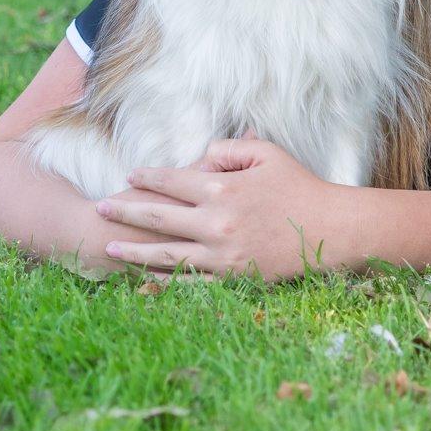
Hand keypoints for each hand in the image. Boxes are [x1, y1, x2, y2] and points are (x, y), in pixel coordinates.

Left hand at [94, 138, 358, 280]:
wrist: (330, 230)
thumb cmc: (299, 187)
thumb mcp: (267, 154)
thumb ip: (230, 149)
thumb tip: (203, 155)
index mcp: (223, 189)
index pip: (173, 181)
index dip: (148, 177)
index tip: (129, 175)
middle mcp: (216, 223)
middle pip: (159, 216)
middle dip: (126, 211)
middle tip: (100, 208)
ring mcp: (221, 255)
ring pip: (166, 254)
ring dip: (134, 251)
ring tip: (110, 248)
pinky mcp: (232, 278)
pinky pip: (190, 281)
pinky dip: (164, 280)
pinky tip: (146, 277)